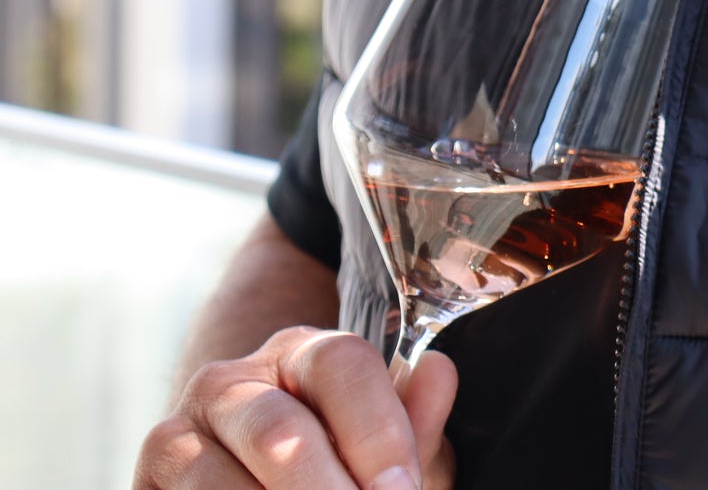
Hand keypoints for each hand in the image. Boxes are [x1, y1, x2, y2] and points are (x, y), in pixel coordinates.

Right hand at [134, 327, 457, 488]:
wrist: (235, 474)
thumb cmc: (328, 461)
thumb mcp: (374, 443)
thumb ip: (408, 421)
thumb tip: (439, 372)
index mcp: (302, 353)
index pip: (342, 365)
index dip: (377, 433)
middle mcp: (232, 381)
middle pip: (281, 429)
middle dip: (326, 489)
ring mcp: (178, 431)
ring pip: (221, 481)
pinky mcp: (146, 477)